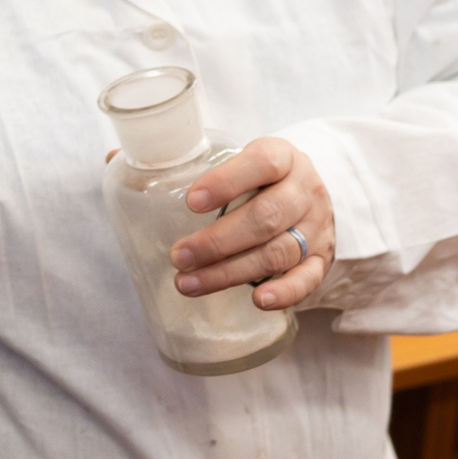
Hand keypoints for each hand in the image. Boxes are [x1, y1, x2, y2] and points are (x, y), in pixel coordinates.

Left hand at [170, 136, 333, 309]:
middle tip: (179, 256)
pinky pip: (308, 278)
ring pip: (278, 252)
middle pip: (265, 217)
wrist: (312, 192)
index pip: (262, 163)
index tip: (192, 202)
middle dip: (217, 241)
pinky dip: (285, 291)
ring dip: (232, 272)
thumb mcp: (242, 158)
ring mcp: (316, 227)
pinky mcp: (322, 258)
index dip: (226, 182)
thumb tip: (135, 169)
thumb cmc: (262, 176)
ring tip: (190, 282)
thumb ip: (203, 165)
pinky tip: (258, 300)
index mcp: (283, 158)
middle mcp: (303, 191)